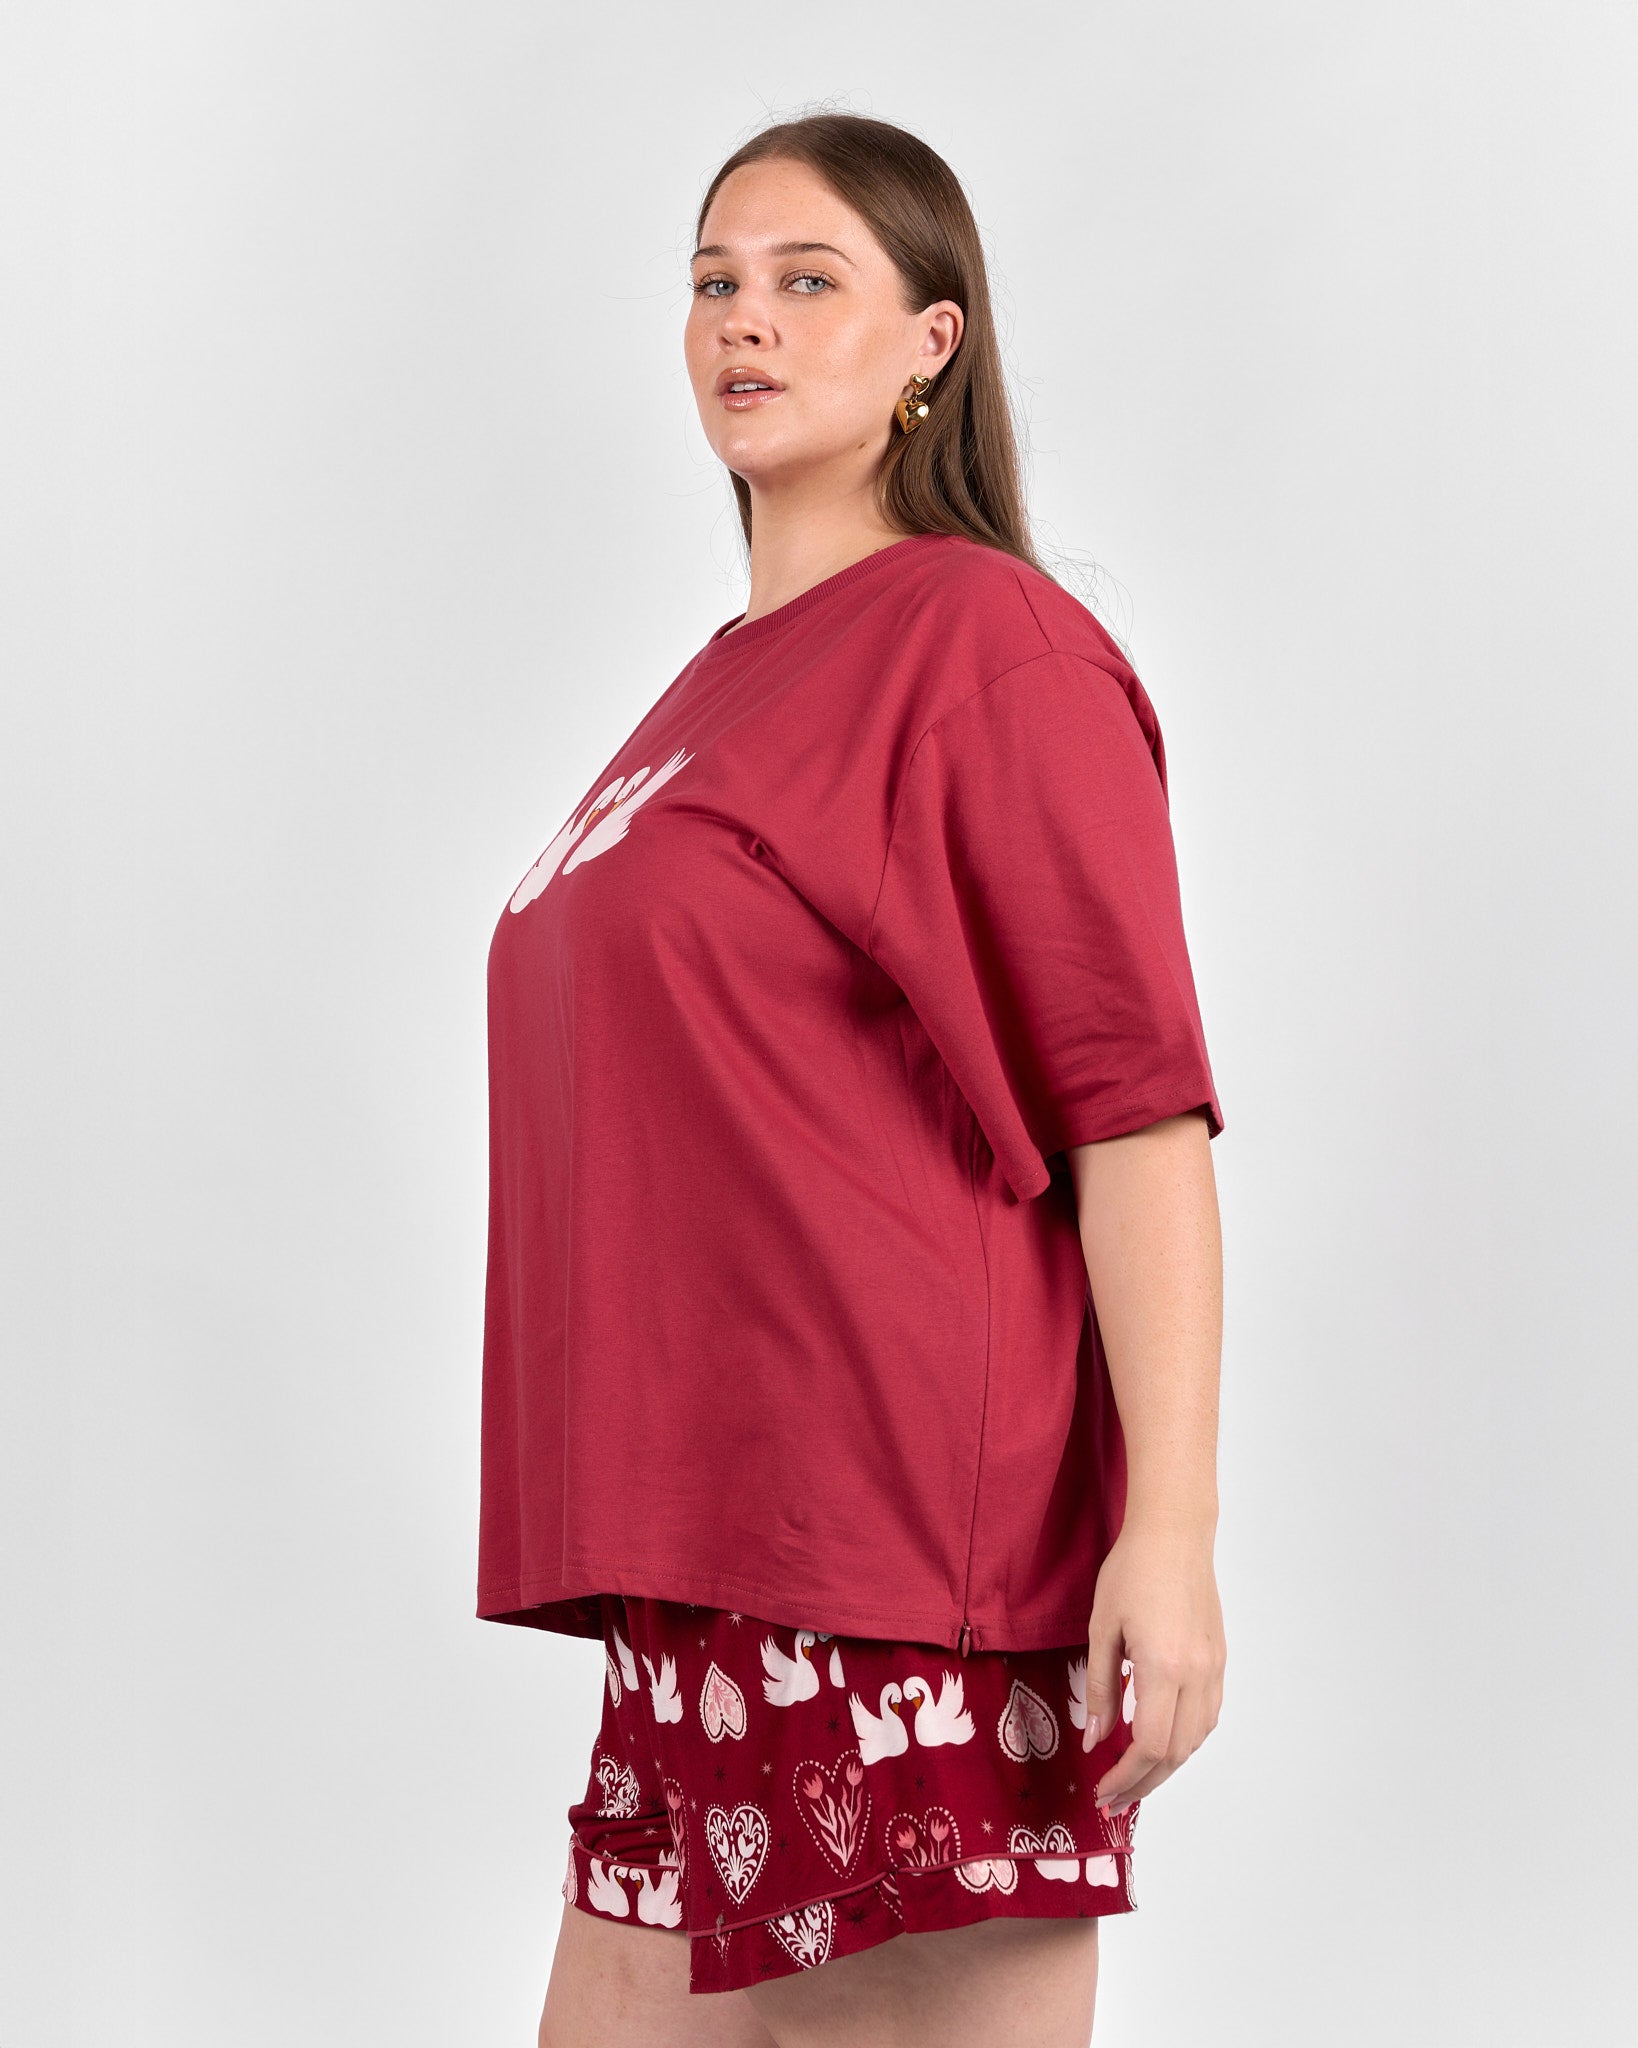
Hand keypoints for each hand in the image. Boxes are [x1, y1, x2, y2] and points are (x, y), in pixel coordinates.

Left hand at [1082, 1513, 1225, 1817]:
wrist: (1174, 1534)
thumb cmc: (1131, 1572)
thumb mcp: (1101, 1629)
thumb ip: (1099, 1689)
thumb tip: (1094, 1741)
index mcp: (1163, 1667)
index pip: (1148, 1745)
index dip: (1124, 1776)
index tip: (1101, 1790)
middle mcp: (1197, 1675)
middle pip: (1175, 1753)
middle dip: (1142, 1782)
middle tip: (1113, 1799)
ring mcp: (1214, 1668)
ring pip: (1196, 1740)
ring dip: (1165, 1766)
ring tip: (1133, 1777)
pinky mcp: (1219, 1660)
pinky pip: (1207, 1716)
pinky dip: (1184, 1740)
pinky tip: (1161, 1741)